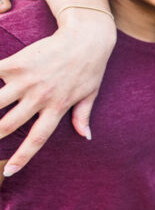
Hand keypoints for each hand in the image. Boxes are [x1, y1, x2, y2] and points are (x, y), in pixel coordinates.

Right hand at [0, 11, 115, 175]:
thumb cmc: (90, 66)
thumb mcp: (90, 94)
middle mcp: (39, 98)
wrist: (87, 37)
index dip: (22, 157)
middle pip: (6, 125)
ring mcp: (26, 81)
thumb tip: (85, 136)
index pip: (37, 139)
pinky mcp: (16, 64)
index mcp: (57, 109)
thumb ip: (82, 116)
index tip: (8, 172)